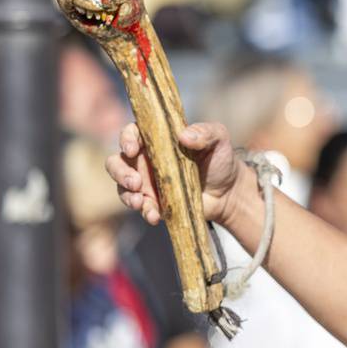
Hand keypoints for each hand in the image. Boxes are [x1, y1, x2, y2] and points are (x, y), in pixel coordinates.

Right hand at [109, 121, 246, 229]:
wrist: (228, 192)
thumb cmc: (220, 159)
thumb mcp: (219, 139)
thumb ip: (205, 132)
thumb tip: (185, 136)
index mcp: (157, 139)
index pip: (132, 133)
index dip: (126, 139)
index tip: (132, 149)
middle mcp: (146, 159)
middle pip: (117, 161)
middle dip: (120, 172)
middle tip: (135, 182)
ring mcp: (147, 183)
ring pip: (123, 186)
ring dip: (127, 195)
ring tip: (140, 201)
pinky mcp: (154, 202)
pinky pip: (141, 207)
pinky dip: (145, 211)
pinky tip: (154, 215)